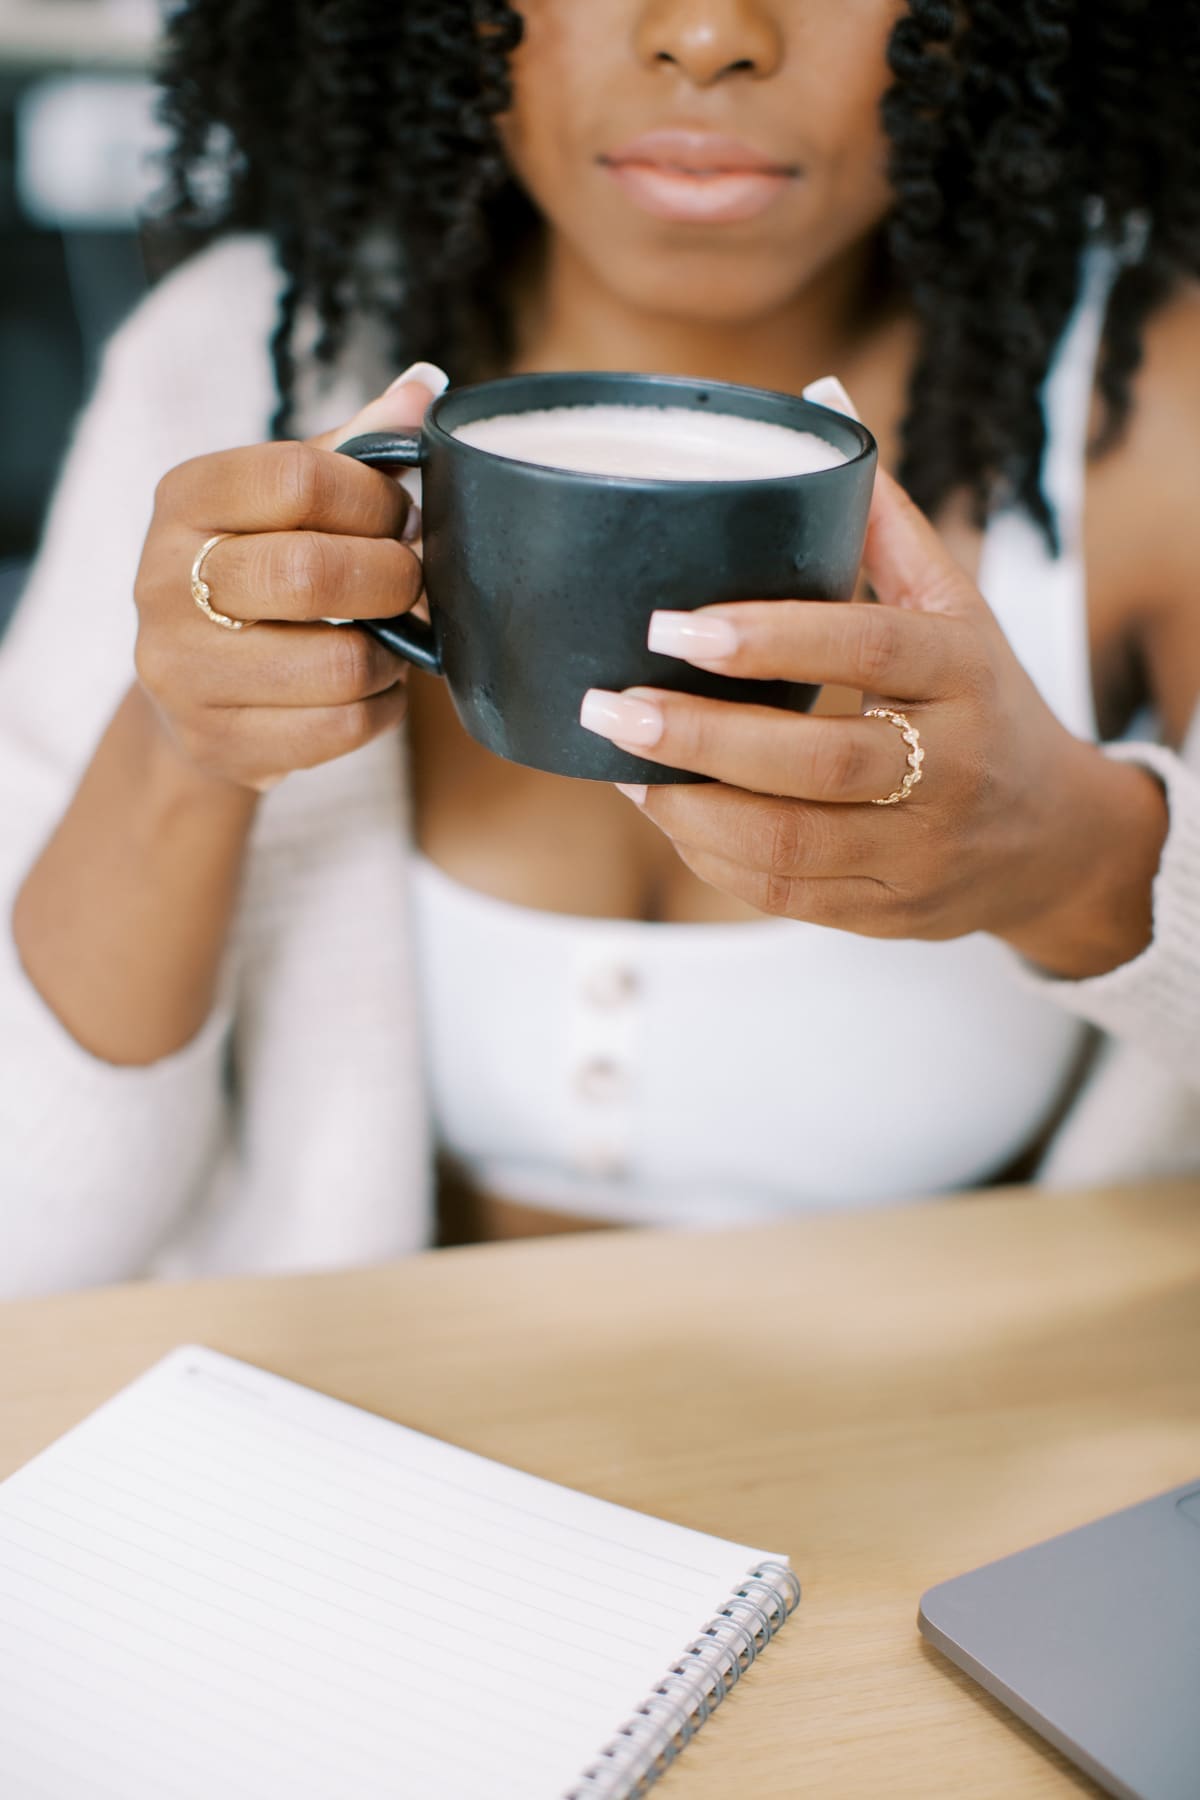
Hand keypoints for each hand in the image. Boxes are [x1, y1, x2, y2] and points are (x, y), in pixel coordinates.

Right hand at [133, 362, 446, 792]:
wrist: (194, 699)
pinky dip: (380, 710)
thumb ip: (356, 448)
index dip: (374, 499)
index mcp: (185, 499)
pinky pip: (340, 729)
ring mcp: (182, 670)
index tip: (399, 516)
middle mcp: (162, 581)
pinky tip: (370, 689)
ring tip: (391, 639)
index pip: (297, 477)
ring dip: (393, 654)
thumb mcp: (288, 504)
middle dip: (392, 576)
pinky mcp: (216, 741)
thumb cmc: (261, 580)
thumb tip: (427, 387)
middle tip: (407, 580)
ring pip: (338, 664)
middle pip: (313, 572)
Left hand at [580, 467, 1166, 976]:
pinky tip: (666, 811)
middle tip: (610, 706)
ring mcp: (920, 851)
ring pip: (790, 844)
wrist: (1053, 839)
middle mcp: (952, 767)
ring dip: (688, 808)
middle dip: (699, 738)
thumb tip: (821, 407)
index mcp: (965, 673)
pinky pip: (785, 895)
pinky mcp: (888, 912)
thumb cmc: (983, 702)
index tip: (671, 626)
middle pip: (818, 762)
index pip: (868, 647)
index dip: (768, 639)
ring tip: (620, 760)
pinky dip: (710, 857)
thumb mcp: (956, 610)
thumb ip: (885, 525)